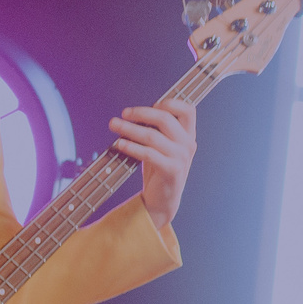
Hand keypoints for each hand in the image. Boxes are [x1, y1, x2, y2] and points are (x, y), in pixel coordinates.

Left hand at [112, 101, 196, 228]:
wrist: (163, 200)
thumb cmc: (159, 170)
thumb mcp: (162, 147)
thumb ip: (156, 130)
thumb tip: (134, 114)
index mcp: (188, 135)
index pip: (188, 110)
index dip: (170, 103)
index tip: (151, 104)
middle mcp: (188, 145)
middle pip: (165, 119)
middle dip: (141, 113)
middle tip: (123, 113)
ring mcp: (181, 158)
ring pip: (152, 136)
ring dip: (129, 129)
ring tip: (114, 125)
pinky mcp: (171, 171)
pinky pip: (148, 154)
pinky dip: (131, 147)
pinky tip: (119, 144)